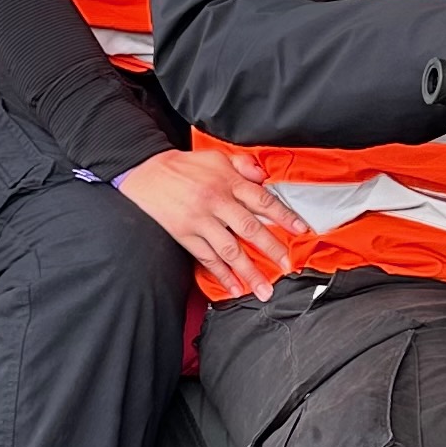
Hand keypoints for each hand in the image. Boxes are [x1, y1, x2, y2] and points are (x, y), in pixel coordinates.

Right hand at [114, 148, 308, 300]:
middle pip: (249, 228)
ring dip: (248, 272)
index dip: (284, 216)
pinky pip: (207, 259)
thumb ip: (243, 165)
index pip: (262, 200)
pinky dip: (221, 275)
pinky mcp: (185, 235)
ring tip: (264, 289)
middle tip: (287, 266)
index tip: (300, 230)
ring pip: (229, 250)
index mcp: (227, 181)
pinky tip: (234, 287)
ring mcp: (200, 221)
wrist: (144, 174)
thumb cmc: (184, 167)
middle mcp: (216, 202)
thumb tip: (264, 176)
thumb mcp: (215, 157)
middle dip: (271, 249)